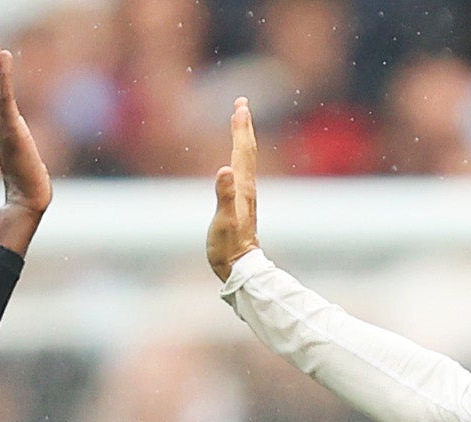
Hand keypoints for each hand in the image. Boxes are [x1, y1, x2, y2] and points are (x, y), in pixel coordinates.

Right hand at [0, 19, 49, 249]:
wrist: (27, 200)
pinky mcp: (11, 129)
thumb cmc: (27, 179)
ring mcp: (3, 122)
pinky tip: (3, 56)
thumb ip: (17, 137)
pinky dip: (3, 76)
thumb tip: (17, 135)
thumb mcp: (23, 150)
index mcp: (2, 120)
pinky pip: (5, 97)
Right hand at [206, 97, 257, 279]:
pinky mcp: (240, 205)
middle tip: (241, 104)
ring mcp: (244, 196)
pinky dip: (238, 158)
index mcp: (242, 188)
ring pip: (245, 160)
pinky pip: (240, 173)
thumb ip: (224, 195)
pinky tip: (234, 160)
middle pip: (247, 151)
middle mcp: (246, 188)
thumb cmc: (228, 247)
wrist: (240, 269)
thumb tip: (223, 169)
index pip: (242, 151)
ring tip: (239, 123)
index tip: (240, 105)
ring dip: (242, 139)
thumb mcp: (223, 221)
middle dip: (243, 126)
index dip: (240, 128)